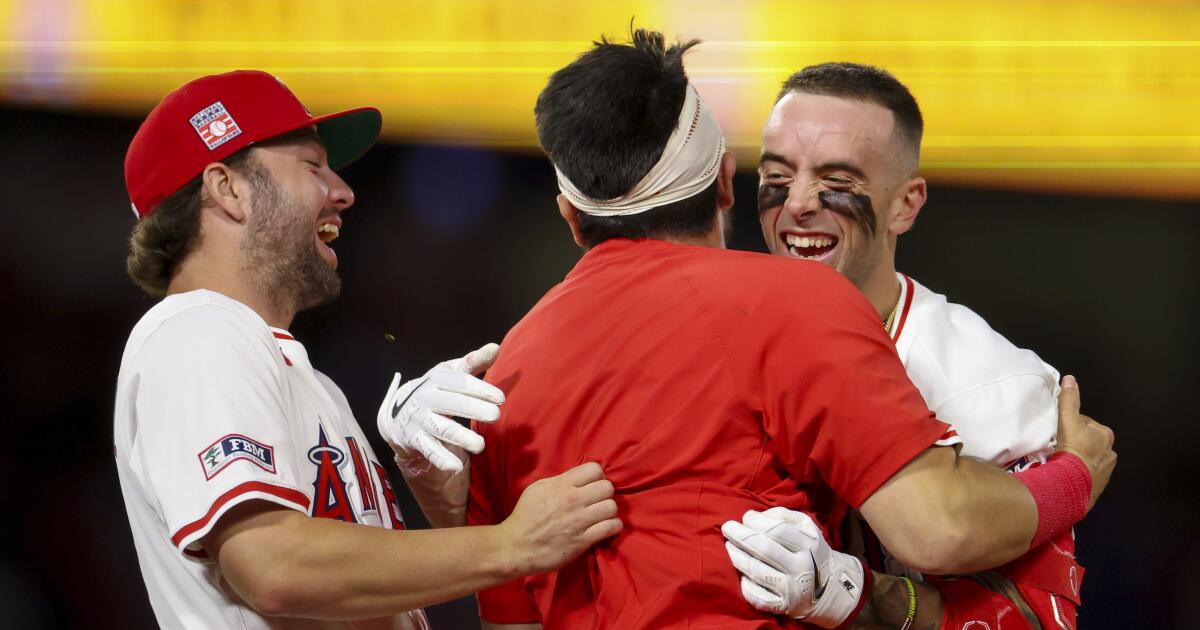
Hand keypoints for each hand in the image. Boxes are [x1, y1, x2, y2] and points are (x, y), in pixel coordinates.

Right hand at [376, 343, 504, 473]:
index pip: (460, 383)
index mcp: (437, 379)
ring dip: (461, 438)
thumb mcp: (451, 372)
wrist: (400, 411)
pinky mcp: (415, 440)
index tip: (501, 398)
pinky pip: (429, 450)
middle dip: (474, 410)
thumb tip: (496, 347)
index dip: (481, 389)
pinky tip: (456, 466)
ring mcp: (419, 420)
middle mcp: (426, 398)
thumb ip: (474, 361)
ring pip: (442, 429)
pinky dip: (442, 459)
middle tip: (496, 416)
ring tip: (480, 445)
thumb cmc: (436, 389)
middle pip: (452, 404)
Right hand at [496, 462, 622, 575]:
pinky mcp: (583, 540)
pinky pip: (611, 527)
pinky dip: (613, 526)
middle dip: (604, 493)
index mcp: (561, 485)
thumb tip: (580, 477)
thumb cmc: (525, 516)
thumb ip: (560, 480)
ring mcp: (579, 521)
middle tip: (597, 502)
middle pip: (607, 487)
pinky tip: (606, 527)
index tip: (592, 486)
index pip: (595, 469)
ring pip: (612, 507)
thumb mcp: (538, 489)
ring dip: (609, 511)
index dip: (597, 477)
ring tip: (601, 515)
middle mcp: (573, 500)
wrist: (516, 547)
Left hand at [721, 507, 864, 627]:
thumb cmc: (809, 551)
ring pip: (757, 571)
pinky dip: (745, 585)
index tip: (746, 516)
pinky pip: (758, 597)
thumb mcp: (807, 528)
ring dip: (737, 557)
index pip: (777, 529)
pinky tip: (740, 574)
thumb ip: (784, 516)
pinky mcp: (783, 606)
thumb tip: (757, 516)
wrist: (829, 588)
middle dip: (741, 536)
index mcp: (809, 544)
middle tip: (727, 527)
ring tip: (729, 546)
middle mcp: (802, 567)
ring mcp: (792, 589)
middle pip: (765, 549)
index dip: (756, 521)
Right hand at [1052, 375, 1115, 507]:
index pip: (1086, 424)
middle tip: (1059, 446)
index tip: (1060, 432)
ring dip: (1077, 459)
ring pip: (1088, 459)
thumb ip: (1069, 400)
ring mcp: (1105, 471)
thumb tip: (1070, 378)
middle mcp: (1110, 452)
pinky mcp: (1098, 486)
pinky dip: (1079, 473)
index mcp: (1105, 435)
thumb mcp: (1068, 420)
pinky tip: (1066, 473)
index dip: (1071, 426)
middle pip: (1088, 442)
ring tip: (1061, 461)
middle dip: (1076, 443)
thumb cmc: (1072, 449)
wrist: (1070, 484)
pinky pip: (1086, 475)